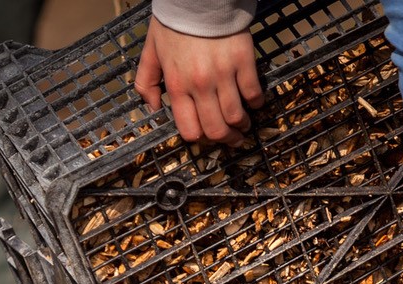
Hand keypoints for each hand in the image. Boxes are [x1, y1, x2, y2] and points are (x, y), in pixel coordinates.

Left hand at [134, 16, 264, 145]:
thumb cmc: (174, 24)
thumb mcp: (151, 52)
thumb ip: (146, 82)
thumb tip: (153, 108)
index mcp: (177, 86)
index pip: (191, 130)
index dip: (200, 138)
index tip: (206, 135)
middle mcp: (201, 85)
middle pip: (217, 129)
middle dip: (226, 140)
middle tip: (232, 139)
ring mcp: (224, 74)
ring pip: (237, 116)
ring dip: (242, 125)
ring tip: (244, 124)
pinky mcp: (243, 61)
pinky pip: (254, 93)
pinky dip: (256, 102)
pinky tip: (253, 102)